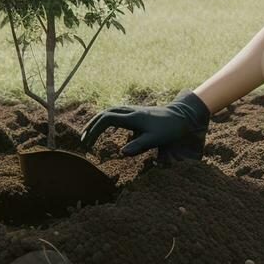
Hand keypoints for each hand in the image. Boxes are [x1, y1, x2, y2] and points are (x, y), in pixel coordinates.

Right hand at [78, 89, 210, 162]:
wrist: (181, 116)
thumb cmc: (169, 129)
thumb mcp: (155, 139)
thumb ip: (139, 145)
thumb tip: (122, 153)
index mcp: (132, 117)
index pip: (106, 119)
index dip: (94, 130)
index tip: (88, 143)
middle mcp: (130, 111)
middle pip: (104, 114)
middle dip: (91, 126)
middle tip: (83, 141)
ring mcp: (133, 111)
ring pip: (110, 112)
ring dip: (98, 122)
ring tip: (89, 135)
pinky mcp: (136, 113)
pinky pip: (116, 113)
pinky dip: (106, 120)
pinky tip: (105, 130)